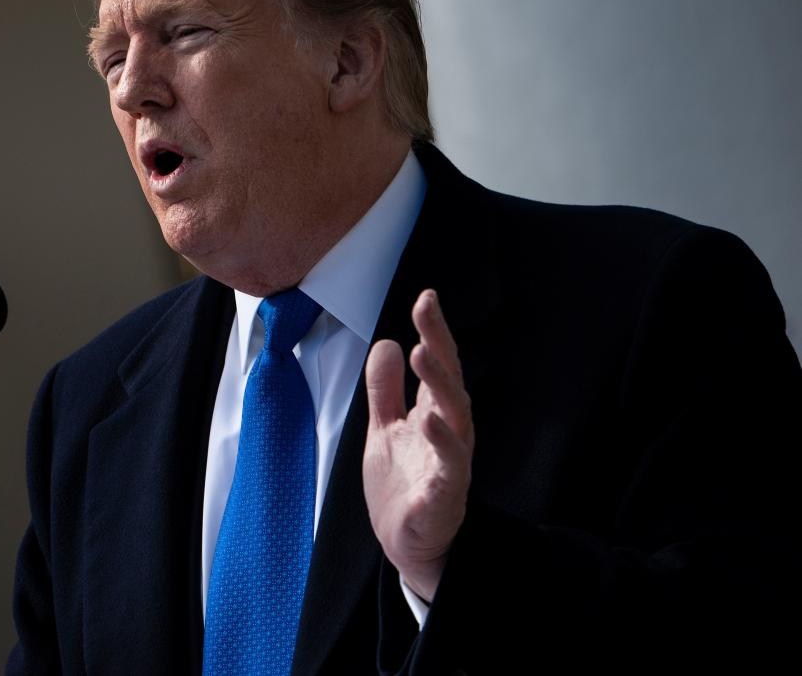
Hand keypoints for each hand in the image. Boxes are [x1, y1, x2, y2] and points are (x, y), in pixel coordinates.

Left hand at [362, 289, 473, 601]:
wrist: (407, 544)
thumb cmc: (403, 485)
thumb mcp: (384, 430)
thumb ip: (385, 390)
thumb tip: (386, 342)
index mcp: (434, 414)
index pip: (438, 365)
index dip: (434, 331)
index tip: (427, 296)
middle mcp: (450, 432)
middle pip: (449, 381)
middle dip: (439, 344)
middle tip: (425, 310)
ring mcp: (451, 462)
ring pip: (455, 416)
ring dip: (439, 383)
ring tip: (421, 353)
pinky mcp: (446, 494)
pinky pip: (450, 465)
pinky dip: (443, 442)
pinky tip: (431, 421)